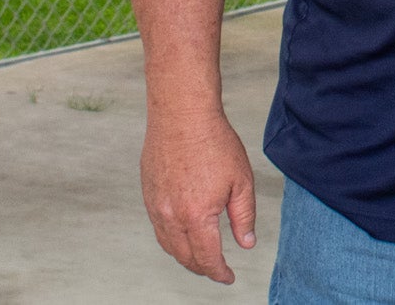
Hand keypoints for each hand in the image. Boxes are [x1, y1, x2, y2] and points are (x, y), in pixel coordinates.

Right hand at [140, 104, 258, 283]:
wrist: (182, 115)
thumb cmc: (214, 143)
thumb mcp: (241, 181)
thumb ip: (244, 216)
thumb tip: (246, 243)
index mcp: (196, 216)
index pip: (207, 258)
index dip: (219, 272)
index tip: (229, 277)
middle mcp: (171, 216)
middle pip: (184, 257)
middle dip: (202, 268)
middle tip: (217, 270)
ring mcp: (155, 206)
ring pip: (168, 245)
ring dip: (185, 257)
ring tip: (201, 258)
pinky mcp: (148, 194)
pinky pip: (158, 228)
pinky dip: (171, 240)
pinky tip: (183, 235)